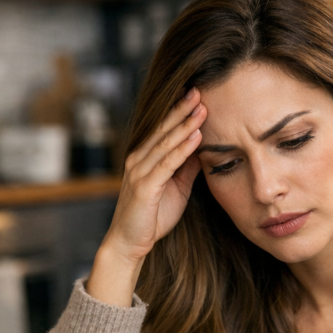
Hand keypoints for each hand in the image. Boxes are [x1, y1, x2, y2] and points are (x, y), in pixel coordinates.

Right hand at [87, 88, 205, 305]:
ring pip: (166, 142)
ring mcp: (140, 171)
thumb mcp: (177, 188)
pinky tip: (196, 137)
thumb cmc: (152, 217)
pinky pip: (167, 164)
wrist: (130, 243)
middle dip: (182, 109)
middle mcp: (139, 159)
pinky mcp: (145, 186)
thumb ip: (186, 168)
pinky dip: (182, 149)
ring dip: (185, 124)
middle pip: (164, 129)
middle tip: (200, 89)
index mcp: (145, 158)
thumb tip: (203, 149)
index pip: (164, 129)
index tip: (198, 95)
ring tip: (202, 107)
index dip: (180, 112)